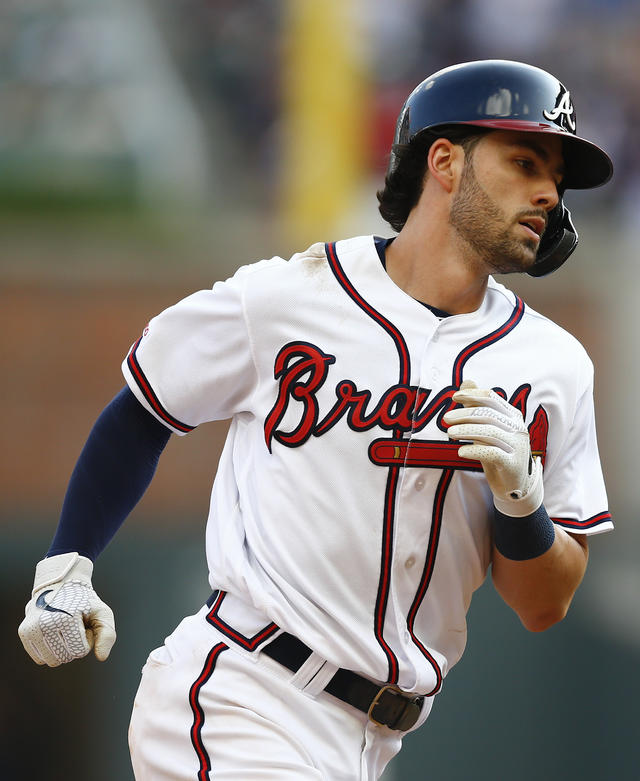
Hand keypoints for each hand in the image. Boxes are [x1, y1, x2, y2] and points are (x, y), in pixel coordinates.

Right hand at [18, 552, 115, 666]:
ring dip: (61, 649)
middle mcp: (46, 623)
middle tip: (74, 626)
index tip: (84, 624)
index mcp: (67, 618)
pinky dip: (48, 650)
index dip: (86, 640)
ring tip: (63, 629)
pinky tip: (52, 632)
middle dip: (73, 645)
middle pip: (65, 657)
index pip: (80, 651)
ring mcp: (32, 628)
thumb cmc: (84, 601)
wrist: (61, 584)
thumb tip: (102, 657)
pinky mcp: (24, 632)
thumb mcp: (102, 613)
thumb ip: (107, 635)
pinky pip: (39, 658)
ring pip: (51, 661)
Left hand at [443, 380, 543, 516]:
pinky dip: (474, 450)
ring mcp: (517, 446)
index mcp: (512, 415)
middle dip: (465, 414)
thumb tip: (467, 381)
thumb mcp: (488, 428)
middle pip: (489, 414)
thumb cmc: (498, 452)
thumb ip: (479, 406)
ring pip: (490, 432)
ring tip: (450, 433)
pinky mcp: (513, 464)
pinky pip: (492, 453)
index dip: (472, 395)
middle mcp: (517, 428)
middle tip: (446, 419)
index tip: (454, 397)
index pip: (491, 398)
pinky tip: (461, 452)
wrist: (514, 485)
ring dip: (466, 430)